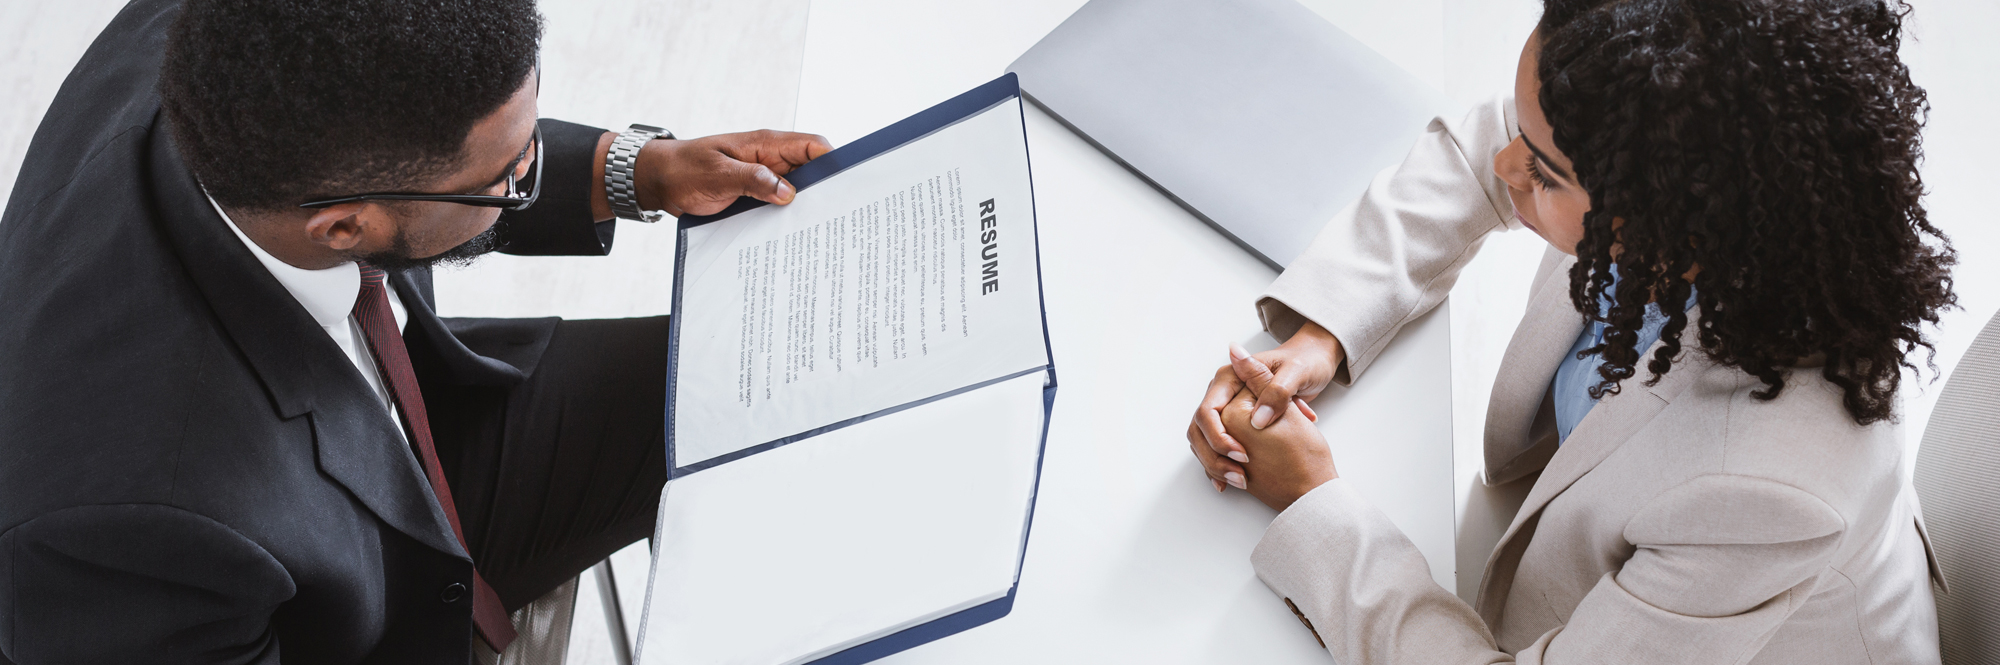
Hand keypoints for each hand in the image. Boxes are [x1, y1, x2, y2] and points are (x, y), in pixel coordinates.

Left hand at [635, 129, 833, 217]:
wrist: (657, 180)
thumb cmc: (683, 169)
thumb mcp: (717, 174)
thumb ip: (753, 180)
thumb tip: (788, 193)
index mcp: (765, 144)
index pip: (812, 146)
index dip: (833, 163)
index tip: (846, 186)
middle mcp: (770, 160)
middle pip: (811, 172)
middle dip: (825, 191)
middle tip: (837, 216)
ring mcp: (763, 178)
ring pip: (797, 192)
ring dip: (806, 208)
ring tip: (820, 230)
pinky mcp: (755, 196)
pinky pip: (779, 205)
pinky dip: (787, 217)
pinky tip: (792, 235)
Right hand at [1185, 322, 1343, 491]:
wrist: (1314, 364)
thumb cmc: (1306, 363)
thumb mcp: (1297, 373)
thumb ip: (1277, 392)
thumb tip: (1258, 418)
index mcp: (1230, 377)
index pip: (1207, 412)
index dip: (1219, 437)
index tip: (1244, 455)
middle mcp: (1223, 393)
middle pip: (1199, 430)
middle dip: (1214, 457)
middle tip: (1240, 476)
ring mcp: (1226, 409)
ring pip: (1203, 441)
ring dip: (1216, 465)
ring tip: (1239, 482)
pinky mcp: (1234, 423)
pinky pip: (1216, 448)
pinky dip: (1221, 466)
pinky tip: (1230, 482)